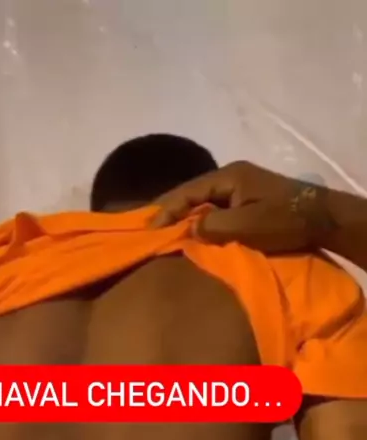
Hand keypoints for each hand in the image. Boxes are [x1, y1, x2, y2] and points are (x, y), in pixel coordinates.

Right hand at [151, 161, 329, 253]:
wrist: (322, 219)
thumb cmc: (284, 220)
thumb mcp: (246, 225)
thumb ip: (213, 225)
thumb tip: (190, 229)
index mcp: (228, 176)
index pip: (188, 191)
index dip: (166, 209)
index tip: (150, 228)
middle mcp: (231, 176)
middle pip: (192, 192)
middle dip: (171, 210)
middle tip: (150, 228)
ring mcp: (241, 187)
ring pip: (204, 200)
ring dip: (185, 215)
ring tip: (165, 231)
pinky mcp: (248, 199)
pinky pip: (216, 207)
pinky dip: (201, 219)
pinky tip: (193, 230)